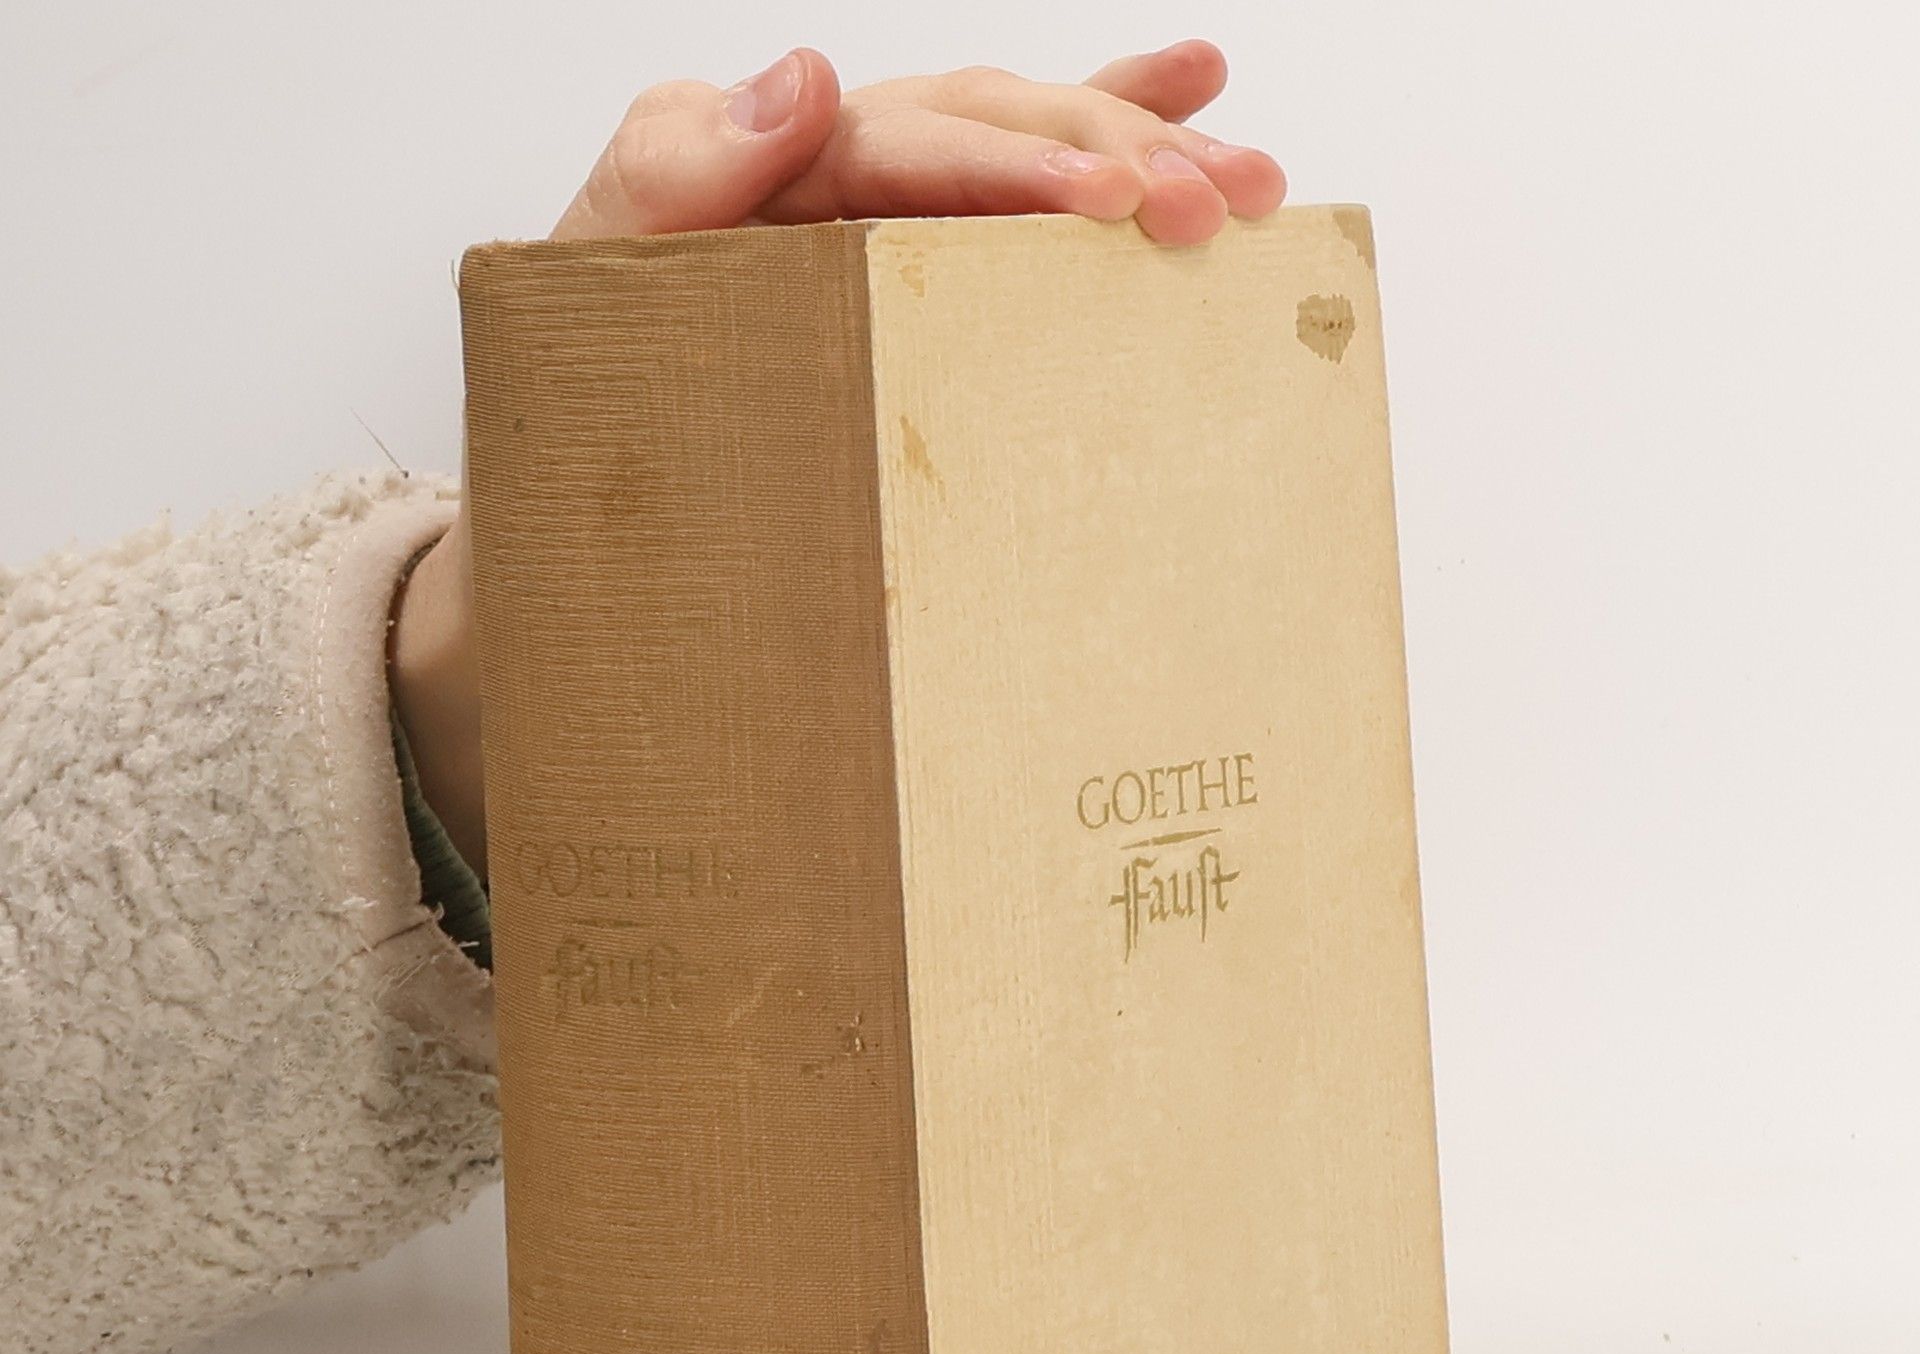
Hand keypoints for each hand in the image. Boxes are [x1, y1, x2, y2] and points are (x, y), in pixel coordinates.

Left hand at [390, 43, 1284, 882]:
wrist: (561, 545)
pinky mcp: (905, 279)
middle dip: (1108, 153)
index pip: (907, 141)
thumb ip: (666, 181)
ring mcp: (875, 226)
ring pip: (1023, 156)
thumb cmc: (574, 428)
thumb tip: (801, 82)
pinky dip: (1101, 132)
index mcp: (761, 176)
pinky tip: (1193, 89)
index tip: (1113, 198)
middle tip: (1209, 203)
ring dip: (1143, 151)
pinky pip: (1010, 196)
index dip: (1015, 162)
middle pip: (988, 133)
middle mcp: (829, 182)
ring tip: (1248, 177)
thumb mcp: (586, 302)